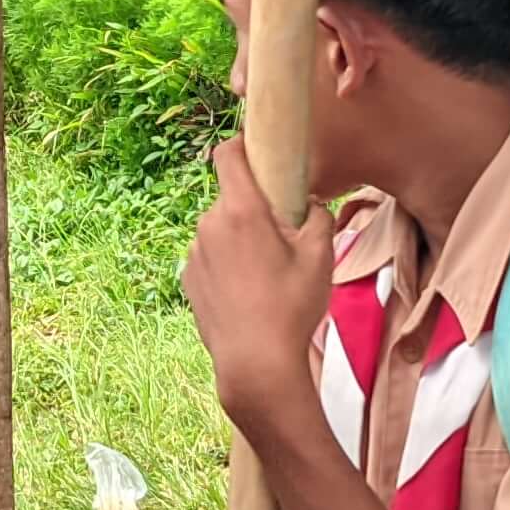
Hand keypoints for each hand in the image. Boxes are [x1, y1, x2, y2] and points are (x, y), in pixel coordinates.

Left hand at [181, 139, 332, 427]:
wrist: (256, 364)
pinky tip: (250, 293)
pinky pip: (211, 257)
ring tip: (269, 274)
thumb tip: (309, 206)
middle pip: (232, 198)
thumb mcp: (320, 256)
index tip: (259, 150)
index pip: (227, 154)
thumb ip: (318, 217)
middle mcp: (209, 225)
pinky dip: (228, 264)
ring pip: (222, 229)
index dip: (242, 144)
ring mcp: (194, 253)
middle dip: (255, 207)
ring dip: (241, 238)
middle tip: (284, 236)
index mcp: (241, 211)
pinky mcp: (188, 279)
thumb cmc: (292, 308)